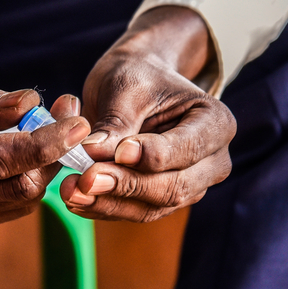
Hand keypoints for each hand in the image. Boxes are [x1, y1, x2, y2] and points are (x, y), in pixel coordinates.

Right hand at [0, 24, 90, 229]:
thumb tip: (31, 102)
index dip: (46, 143)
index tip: (78, 119)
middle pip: (16, 188)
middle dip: (54, 154)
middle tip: (68, 112)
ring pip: (16, 204)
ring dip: (44, 169)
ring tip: (53, 126)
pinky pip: (2, 209)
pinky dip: (24, 182)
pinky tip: (28, 149)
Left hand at [58, 7, 235, 222]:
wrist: (133, 84)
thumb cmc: (136, 76)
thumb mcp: (125, 88)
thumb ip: (115, 123)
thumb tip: (93, 153)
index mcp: (216, 123)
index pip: (186, 149)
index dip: (151, 155)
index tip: (117, 152)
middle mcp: (212, 161)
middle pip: (174, 187)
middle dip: (127, 185)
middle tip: (86, 179)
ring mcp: (191, 185)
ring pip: (153, 207)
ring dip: (109, 203)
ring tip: (72, 191)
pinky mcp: (163, 200)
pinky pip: (135, 211)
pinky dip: (104, 207)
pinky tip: (75, 199)